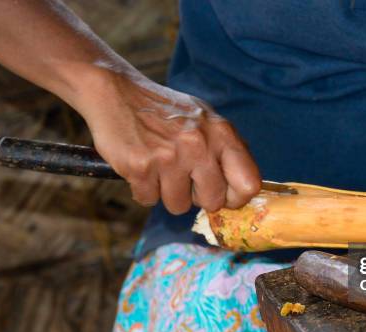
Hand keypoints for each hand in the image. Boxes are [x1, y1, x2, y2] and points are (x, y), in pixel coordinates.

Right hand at [77, 69, 260, 213]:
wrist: (116, 91)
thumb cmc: (164, 111)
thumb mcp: (204, 120)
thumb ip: (225, 149)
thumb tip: (247, 188)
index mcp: (221, 133)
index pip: (249, 184)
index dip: (235, 197)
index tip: (223, 196)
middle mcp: (199, 145)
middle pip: (213, 202)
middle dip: (197, 197)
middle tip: (184, 178)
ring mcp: (170, 156)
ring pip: (179, 206)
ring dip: (167, 193)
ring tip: (159, 167)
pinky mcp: (141, 166)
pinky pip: (148, 200)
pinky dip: (143, 189)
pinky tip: (141, 166)